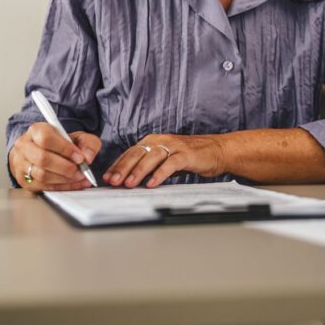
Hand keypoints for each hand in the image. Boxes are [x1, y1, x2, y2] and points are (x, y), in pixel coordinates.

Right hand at [9, 123, 100, 192]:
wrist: (41, 151)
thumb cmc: (59, 144)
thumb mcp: (76, 137)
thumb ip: (87, 143)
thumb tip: (87, 157)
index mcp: (36, 130)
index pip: (46, 139)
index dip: (65, 149)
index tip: (80, 157)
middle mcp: (24, 146)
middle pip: (43, 159)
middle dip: (66, 168)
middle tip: (81, 172)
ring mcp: (21, 163)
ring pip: (42, 175)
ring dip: (64, 179)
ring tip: (79, 178)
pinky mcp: (23, 180)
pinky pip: (43, 187)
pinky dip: (61, 187)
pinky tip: (73, 184)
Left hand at [103, 134, 226, 187]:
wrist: (216, 150)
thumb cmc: (190, 156)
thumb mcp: (166, 159)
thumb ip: (150, 166)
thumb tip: (129, 180)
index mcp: (153, 141)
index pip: (130, 153)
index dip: (117, 165)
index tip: (107, 177)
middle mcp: (160, 141)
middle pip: (137, 154)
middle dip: (123, 168)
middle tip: (113, 181)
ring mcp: (173, 146)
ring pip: (151, 157)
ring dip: (138, 171)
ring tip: (128, 184)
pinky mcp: (185, 154)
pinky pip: (169, 164)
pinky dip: (159, 174)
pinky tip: (152, 183)